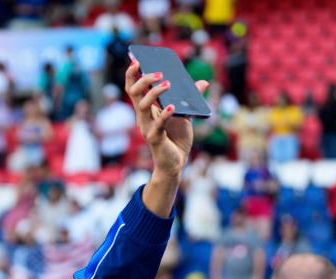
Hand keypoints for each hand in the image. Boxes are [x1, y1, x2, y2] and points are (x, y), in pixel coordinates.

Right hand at [125, 61, 208, 177]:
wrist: (177, 162)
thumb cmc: (177, 139)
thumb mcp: (185, 115)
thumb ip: (190, 99)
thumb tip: (203, 82)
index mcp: (146, 109)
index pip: (133, 88)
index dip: (132, 74)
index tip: (136, 59)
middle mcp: (142, 117)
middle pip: (134, 94)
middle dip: (143, 79)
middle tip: (159, 72)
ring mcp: (147, 128)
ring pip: (143, 107)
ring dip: (154, 93)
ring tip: (168, 84)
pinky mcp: (155, 139)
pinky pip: (157, 125)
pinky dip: (164, 115)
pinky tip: (172, 106)